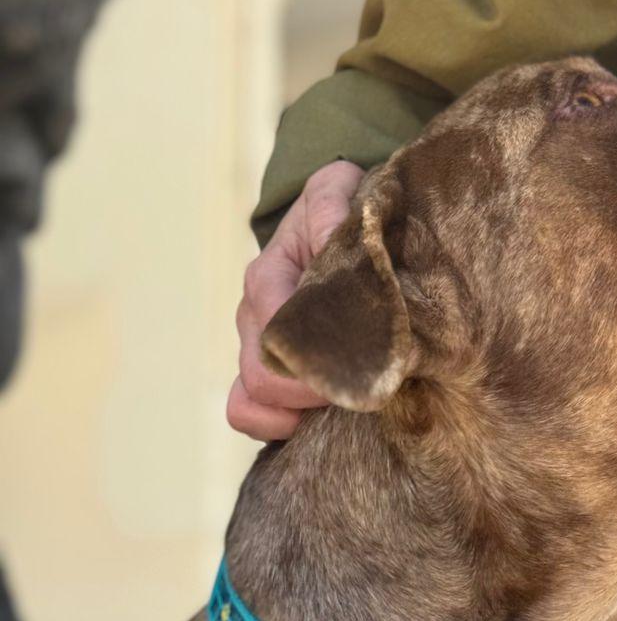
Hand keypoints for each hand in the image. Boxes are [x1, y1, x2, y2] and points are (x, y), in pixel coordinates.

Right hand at [229, 161, 364, 439]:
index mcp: (270, 276)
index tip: (366, 363)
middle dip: (313, 389)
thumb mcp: (341, 195)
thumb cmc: (343, 214)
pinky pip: (245, 412)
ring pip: (252, 397)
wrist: (337, 228)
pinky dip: (274, 425)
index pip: (277, 327)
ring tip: (342, 401)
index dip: (319, 356)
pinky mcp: (261, 374)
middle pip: (262, 374)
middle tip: (362, 388)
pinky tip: (309, 421)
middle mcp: (254, 314)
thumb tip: (333, 239)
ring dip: (296, 411)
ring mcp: (253, 346)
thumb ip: (334, 210)